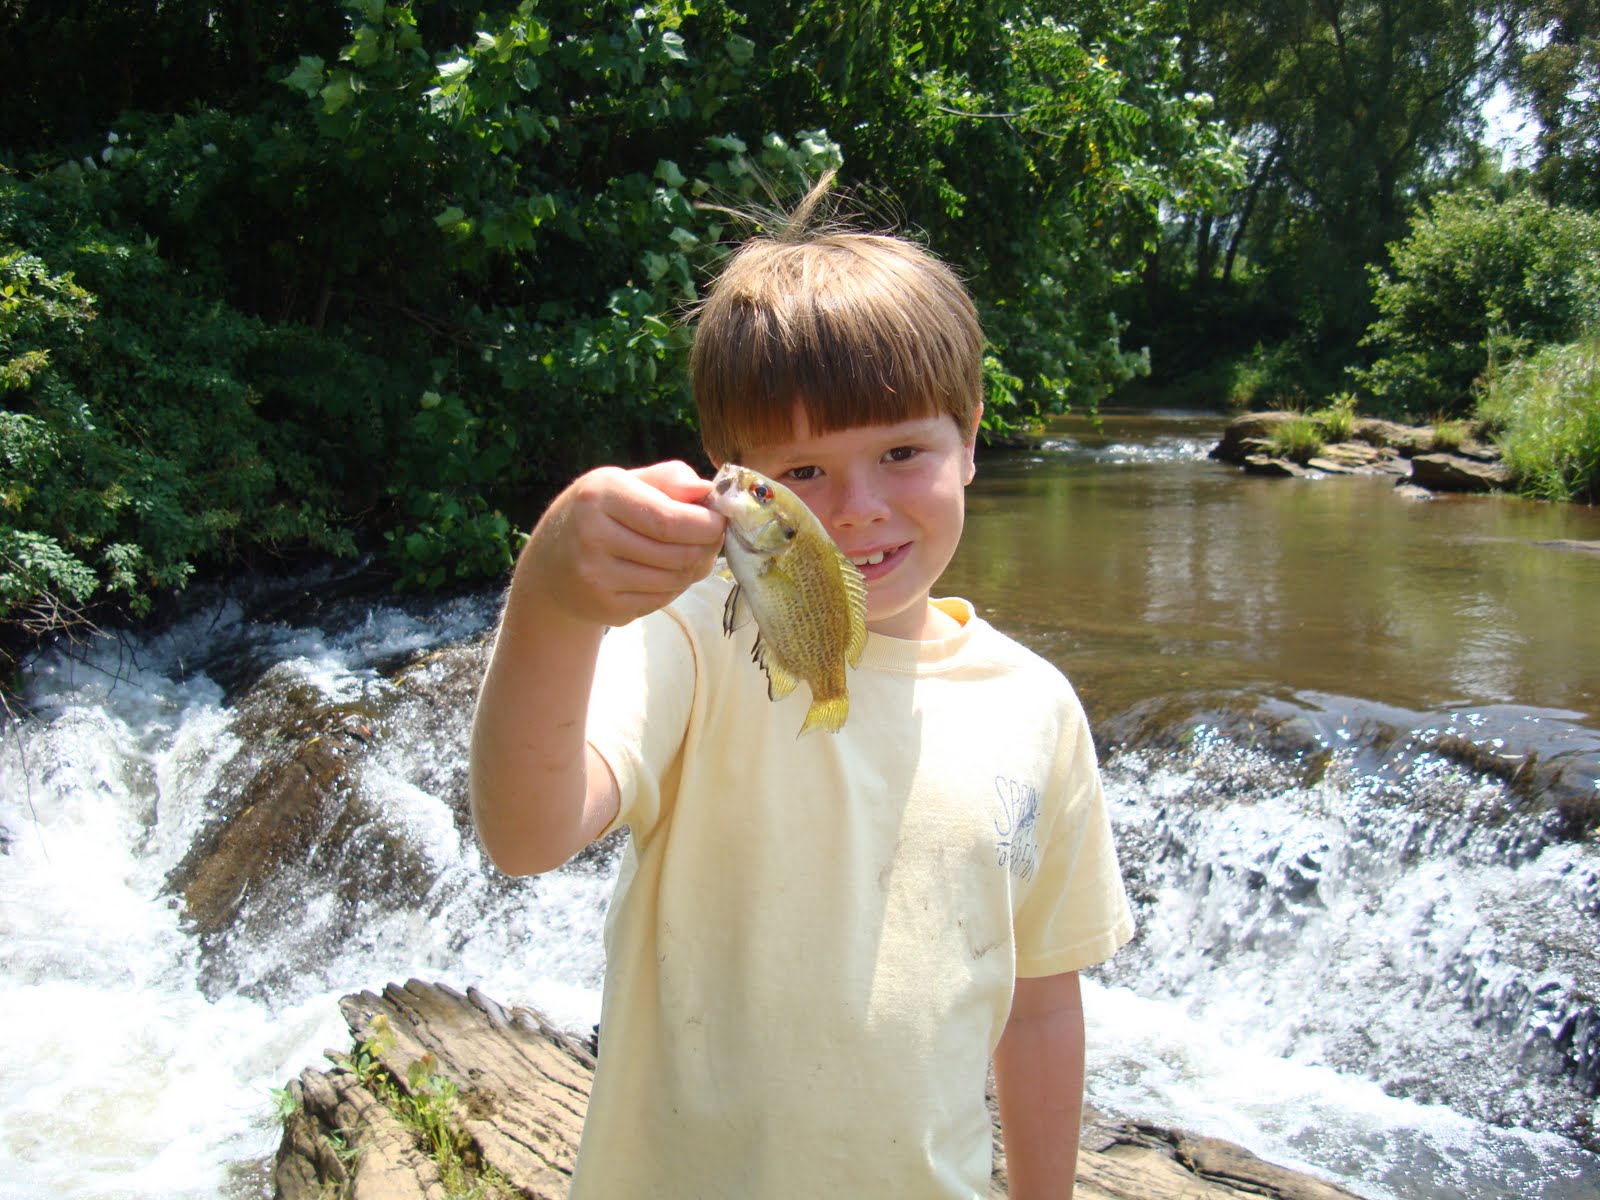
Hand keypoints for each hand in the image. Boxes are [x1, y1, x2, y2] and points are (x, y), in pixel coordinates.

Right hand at [515, 460, 726, 627]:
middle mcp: (592, 536)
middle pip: (678, 553)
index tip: (721, 521)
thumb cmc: (599, 513)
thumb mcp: (626, 482)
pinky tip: (663, 573)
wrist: (550, 564)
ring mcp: (596, 577)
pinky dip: (674, 587)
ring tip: (687, 554)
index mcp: (600, 495)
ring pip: (675, 580)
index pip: (669, 520)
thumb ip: (669, 479)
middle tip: (712, 540)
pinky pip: (661, 600)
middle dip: (707, 548)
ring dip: (693, 569)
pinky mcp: (604, 607)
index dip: (707, 525)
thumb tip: (707, 490)